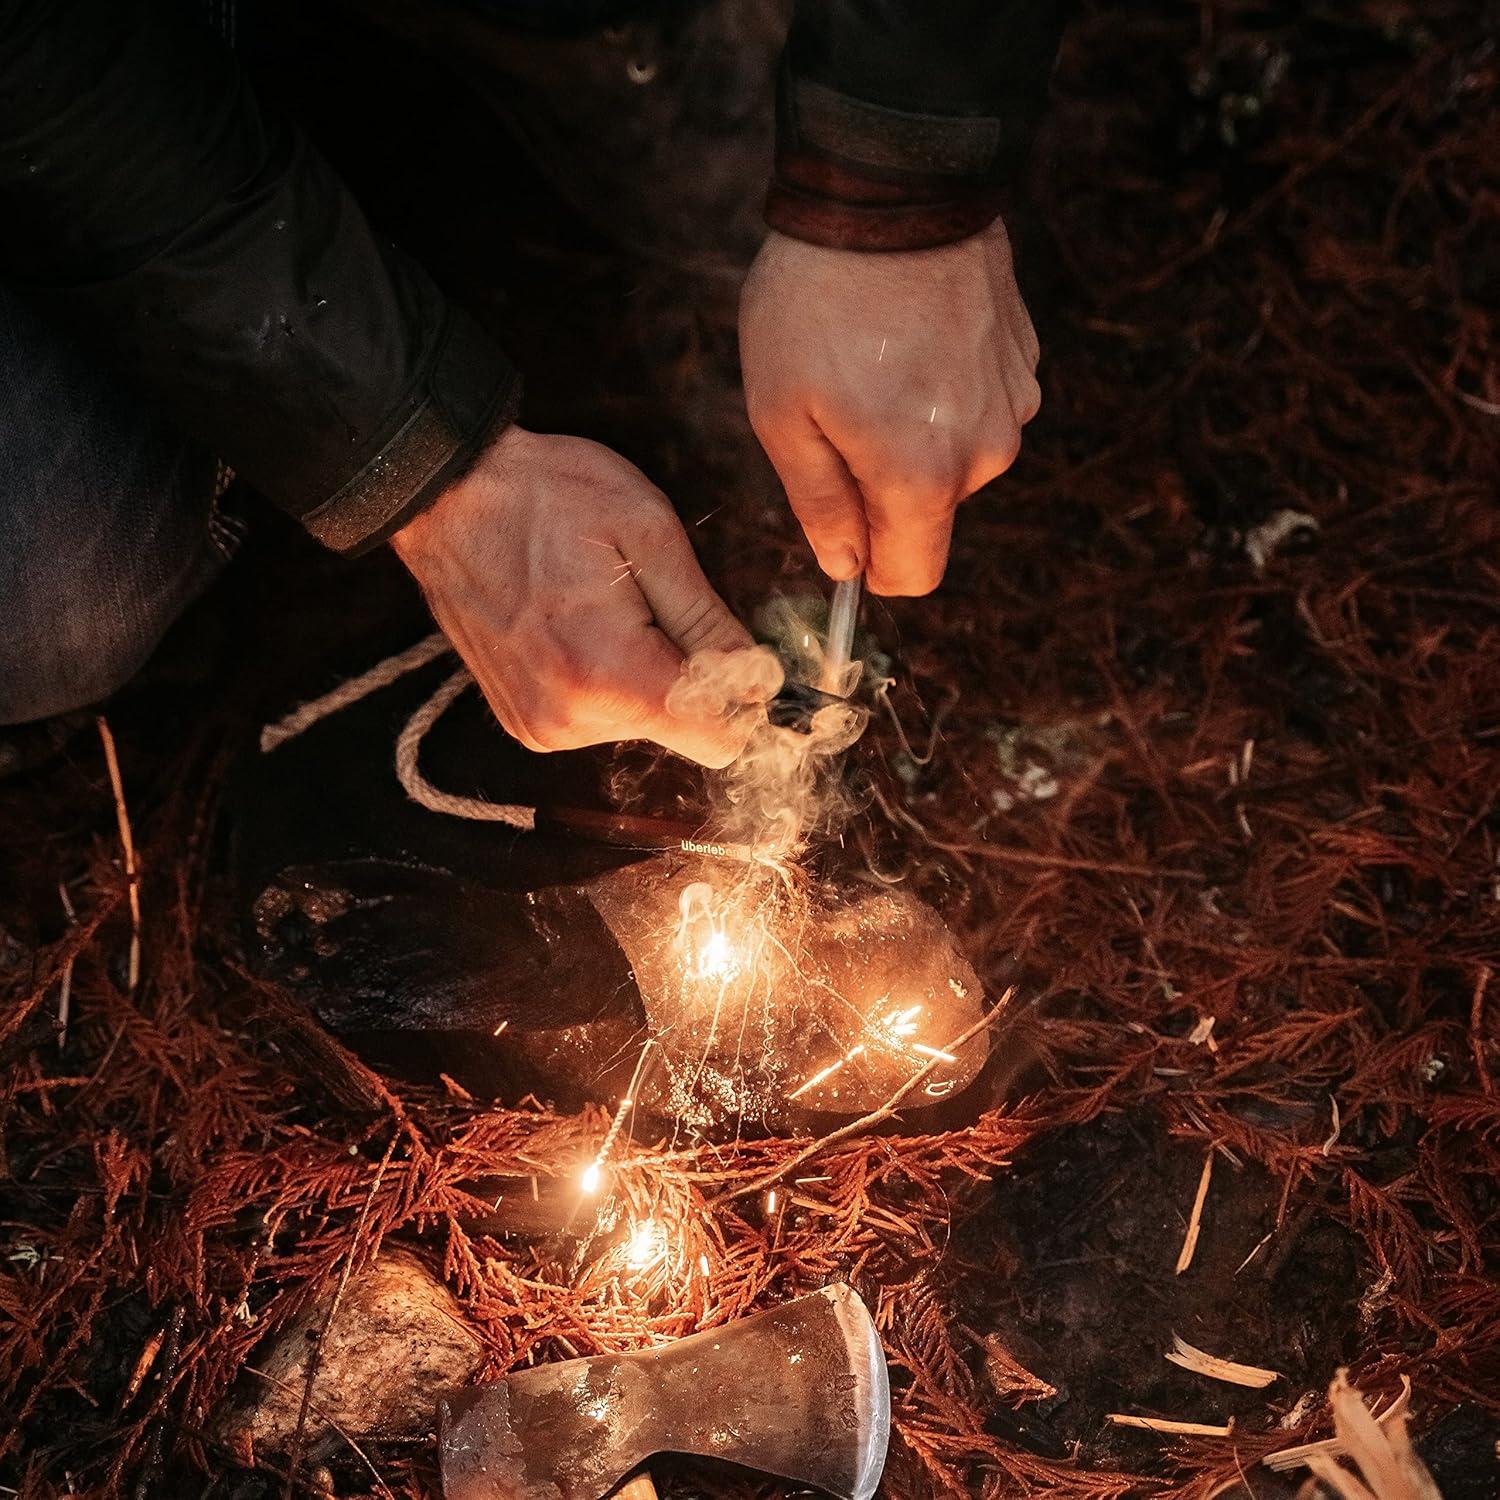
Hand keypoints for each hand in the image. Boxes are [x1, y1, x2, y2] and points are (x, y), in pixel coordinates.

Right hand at [392, 426, 755, 766]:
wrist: (448, 494)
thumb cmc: (547, 497)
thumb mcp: (649, 535)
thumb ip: (707, 619)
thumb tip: (757, 678)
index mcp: (610, 675)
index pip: (719, 738)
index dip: (743, 695)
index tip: (734, 648)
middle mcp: (572, 719)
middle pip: (681, 732)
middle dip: (688, 676)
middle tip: (653, 605)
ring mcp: (541, 727)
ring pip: (642, 725)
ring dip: (645, 676)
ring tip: (606, 608)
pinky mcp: (524, 722)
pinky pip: (599, 721)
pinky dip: (608, 681)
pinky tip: (582, 626)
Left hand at [739, 218, 1039, 595]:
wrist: (891, 182)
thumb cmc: (817, 300)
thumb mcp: (781, 413)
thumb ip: (818, 505)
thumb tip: (845, 565)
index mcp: (923, 478)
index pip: (913, 575)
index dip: (871, 566)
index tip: (841, 531)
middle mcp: (986, 453)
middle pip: (930, 514)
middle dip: (883, 486)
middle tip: (838, 411)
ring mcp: (1015, 402)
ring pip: (956, 459)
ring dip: (914, 434)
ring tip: (875, 362)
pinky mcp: (1024, 358)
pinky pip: (977, 407)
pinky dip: (943, 390)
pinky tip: (911, 337)